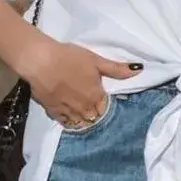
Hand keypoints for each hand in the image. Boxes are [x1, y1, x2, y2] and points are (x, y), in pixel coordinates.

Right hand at [18, 37, 142, 126]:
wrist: (41, 62)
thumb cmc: (69, 58)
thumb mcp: (96, 60)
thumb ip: (117, 69)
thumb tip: (139, 70)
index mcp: (96, 96)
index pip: (106, 107)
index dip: (105, 103)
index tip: (103, 99)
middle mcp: (84, 108)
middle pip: (94, 116)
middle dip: (96, 113)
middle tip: (93, 106)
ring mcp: (68, 112)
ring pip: (81, 122)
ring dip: (84, 119)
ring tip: (84, 114)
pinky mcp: (53, 112)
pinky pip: (65, 123)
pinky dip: (70, 121)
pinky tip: (70, 117)